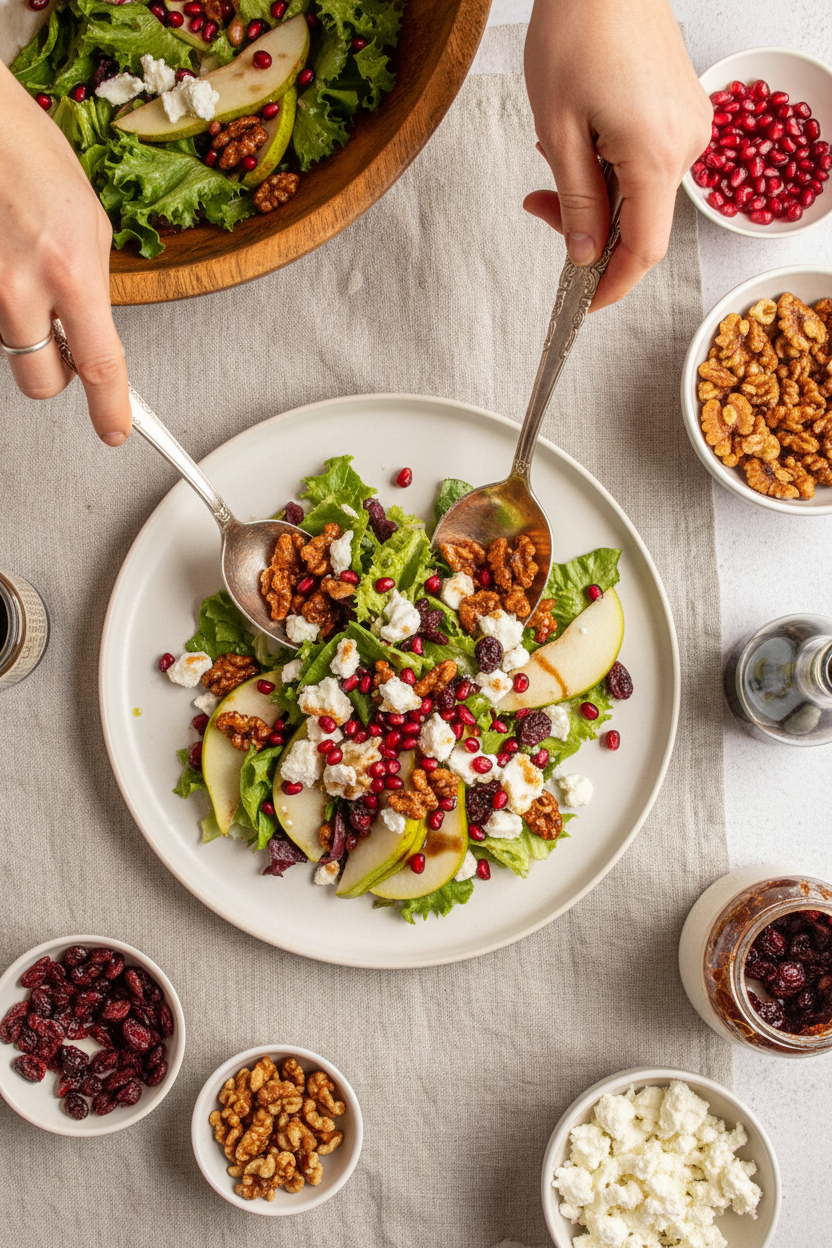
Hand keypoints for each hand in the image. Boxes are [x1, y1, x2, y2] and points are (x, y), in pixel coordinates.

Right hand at [0, 67, 130, 442]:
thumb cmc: (29, 156)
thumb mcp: (88, 225)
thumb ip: (91, 288)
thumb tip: (89, 329)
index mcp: (70, 271)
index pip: (99, 365)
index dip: (110, 406)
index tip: (115, 427)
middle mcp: (19, 287)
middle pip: (41, 381)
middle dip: (55, 371)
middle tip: (59, 337)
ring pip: (9, 347)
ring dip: (21, 325)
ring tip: (21, 269)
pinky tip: (4, 261)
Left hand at [523, 0, 711, 308]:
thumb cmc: (577, 29)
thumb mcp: (558, 129)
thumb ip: (574, 201)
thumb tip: (584, 256)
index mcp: (656, 155)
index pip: (643, 250)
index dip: (612, 287)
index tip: (584, 306)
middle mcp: (685, 144)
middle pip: (640, 222)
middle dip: (587, 227)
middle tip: (537, 204)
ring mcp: (690, 124)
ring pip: (640, 190)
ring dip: (595, 190)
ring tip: (554, 149)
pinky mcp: (684, 109)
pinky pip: (648, 159)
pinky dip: (611, 164)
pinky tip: (581, 135)